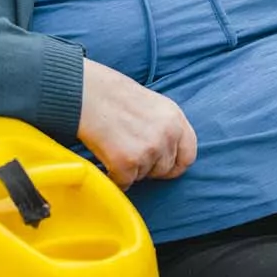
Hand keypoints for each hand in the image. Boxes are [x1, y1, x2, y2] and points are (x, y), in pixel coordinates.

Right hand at [77, 59, 197, 189]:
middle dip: (149, 168)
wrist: (88, 94)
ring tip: (116, 146)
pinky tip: (106, 157)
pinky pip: (124, 182)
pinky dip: (114, 176)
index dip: (175, 165)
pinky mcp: (128, 163)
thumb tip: (170, 153)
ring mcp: (149, 150)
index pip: (189, 155)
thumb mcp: (154, 106)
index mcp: (176, 119)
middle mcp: (167, 135)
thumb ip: (167, 128)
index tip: (164, 168)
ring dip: (130, 170)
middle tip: (130, 153)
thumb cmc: (115, 97)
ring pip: (143, 177)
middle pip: (165, 170)